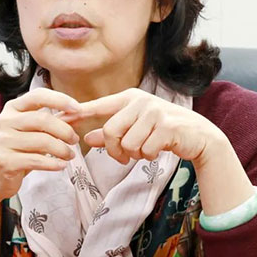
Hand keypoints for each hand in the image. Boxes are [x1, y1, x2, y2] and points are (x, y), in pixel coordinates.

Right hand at [0, 88, 81, 199]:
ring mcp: (3, 141)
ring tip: (69, 155)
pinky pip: (37, 160)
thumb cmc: (18, 150)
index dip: (60, 100)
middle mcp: (5, 121)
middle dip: (65, 130)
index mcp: (12, 108)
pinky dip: (54, 163)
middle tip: (75, 140)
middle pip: (43, 119)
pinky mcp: (5, 161)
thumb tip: (78, 113)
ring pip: (43, 141)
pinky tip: (61, 165)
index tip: (78, 109)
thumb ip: (54, 120)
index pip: (38, 95)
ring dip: (62, 149)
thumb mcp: (33, 131)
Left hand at [79, 88, 226, 164]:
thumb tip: (86, 137)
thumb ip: (112, 133)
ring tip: (147, 149)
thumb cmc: (164, 132)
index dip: (76, 112)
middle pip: (110, 131)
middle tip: (126, 157)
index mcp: (129, 98)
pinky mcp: (166, 125)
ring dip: (135, 154)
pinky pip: (144, 150)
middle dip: (115, 151)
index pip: (97, 105)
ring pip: (127, 143)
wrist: (199, 136)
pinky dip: (149, 156)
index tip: (57, 117)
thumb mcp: (136, 130)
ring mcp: (154, 111)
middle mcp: (140, 101)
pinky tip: (159, 149)